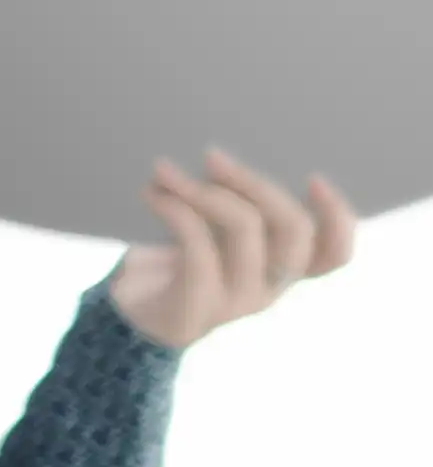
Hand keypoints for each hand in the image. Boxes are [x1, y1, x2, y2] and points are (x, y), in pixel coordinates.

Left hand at [104, 150, 356, 349]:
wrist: (128, 314)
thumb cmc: (178, 259)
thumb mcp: (215, 231)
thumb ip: (237, 205)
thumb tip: (224, 153)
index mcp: (285, 269)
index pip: (334, 254)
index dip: (337, 217)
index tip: (314, 177)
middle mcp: (271, 287)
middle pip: (293, 229)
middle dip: (255, 183)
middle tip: (212, 155)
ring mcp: (238, 301)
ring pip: (246, 230)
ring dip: (206, 191)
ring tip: (164, 171)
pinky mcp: (198, 306)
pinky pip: (199, 248)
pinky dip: (177, 212)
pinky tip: (153, 195)